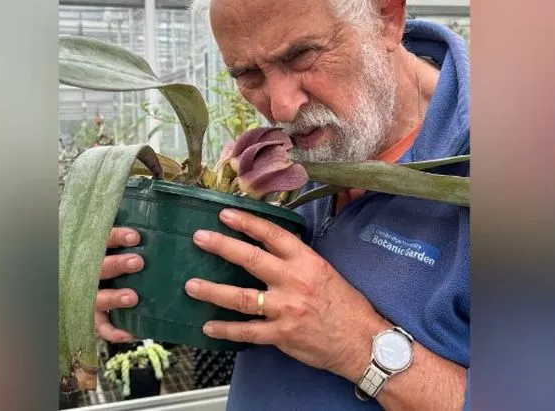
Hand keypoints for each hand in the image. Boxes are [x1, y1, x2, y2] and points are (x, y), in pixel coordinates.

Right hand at [95, 227, 142, 342]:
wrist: (85, 287)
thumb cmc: (113, 258)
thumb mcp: (115, 243)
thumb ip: (129, 233)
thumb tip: (158, 210)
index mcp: (94, 251)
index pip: (101, 240)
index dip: (117, 237)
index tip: (136, 236)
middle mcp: (87, 273)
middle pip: (98, 268)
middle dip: (117, 265)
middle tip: (139, 262)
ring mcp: (88, 296)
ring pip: (96, 298)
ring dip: (114, 298)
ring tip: (133, 297)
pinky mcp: (93, 317)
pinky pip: (100, 328)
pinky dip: (115, 332)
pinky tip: (132, 333)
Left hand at [184, 209, 386, 380]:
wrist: (363, 341)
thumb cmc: (347, 305)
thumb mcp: (325, 271)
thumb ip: (297, 261)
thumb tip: (269, 248)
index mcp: (306, 261)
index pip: (272, 234)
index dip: (246, 222)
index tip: (225, 214)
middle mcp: (294, 281)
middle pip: (250, 259)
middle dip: (221, 246)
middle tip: (199, 238)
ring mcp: (286, 309)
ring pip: (241, 297)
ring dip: (212, 290)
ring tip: (191, 286)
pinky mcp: (281, 335)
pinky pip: (247, 331)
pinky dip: (226, 329)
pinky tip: (209, 327)